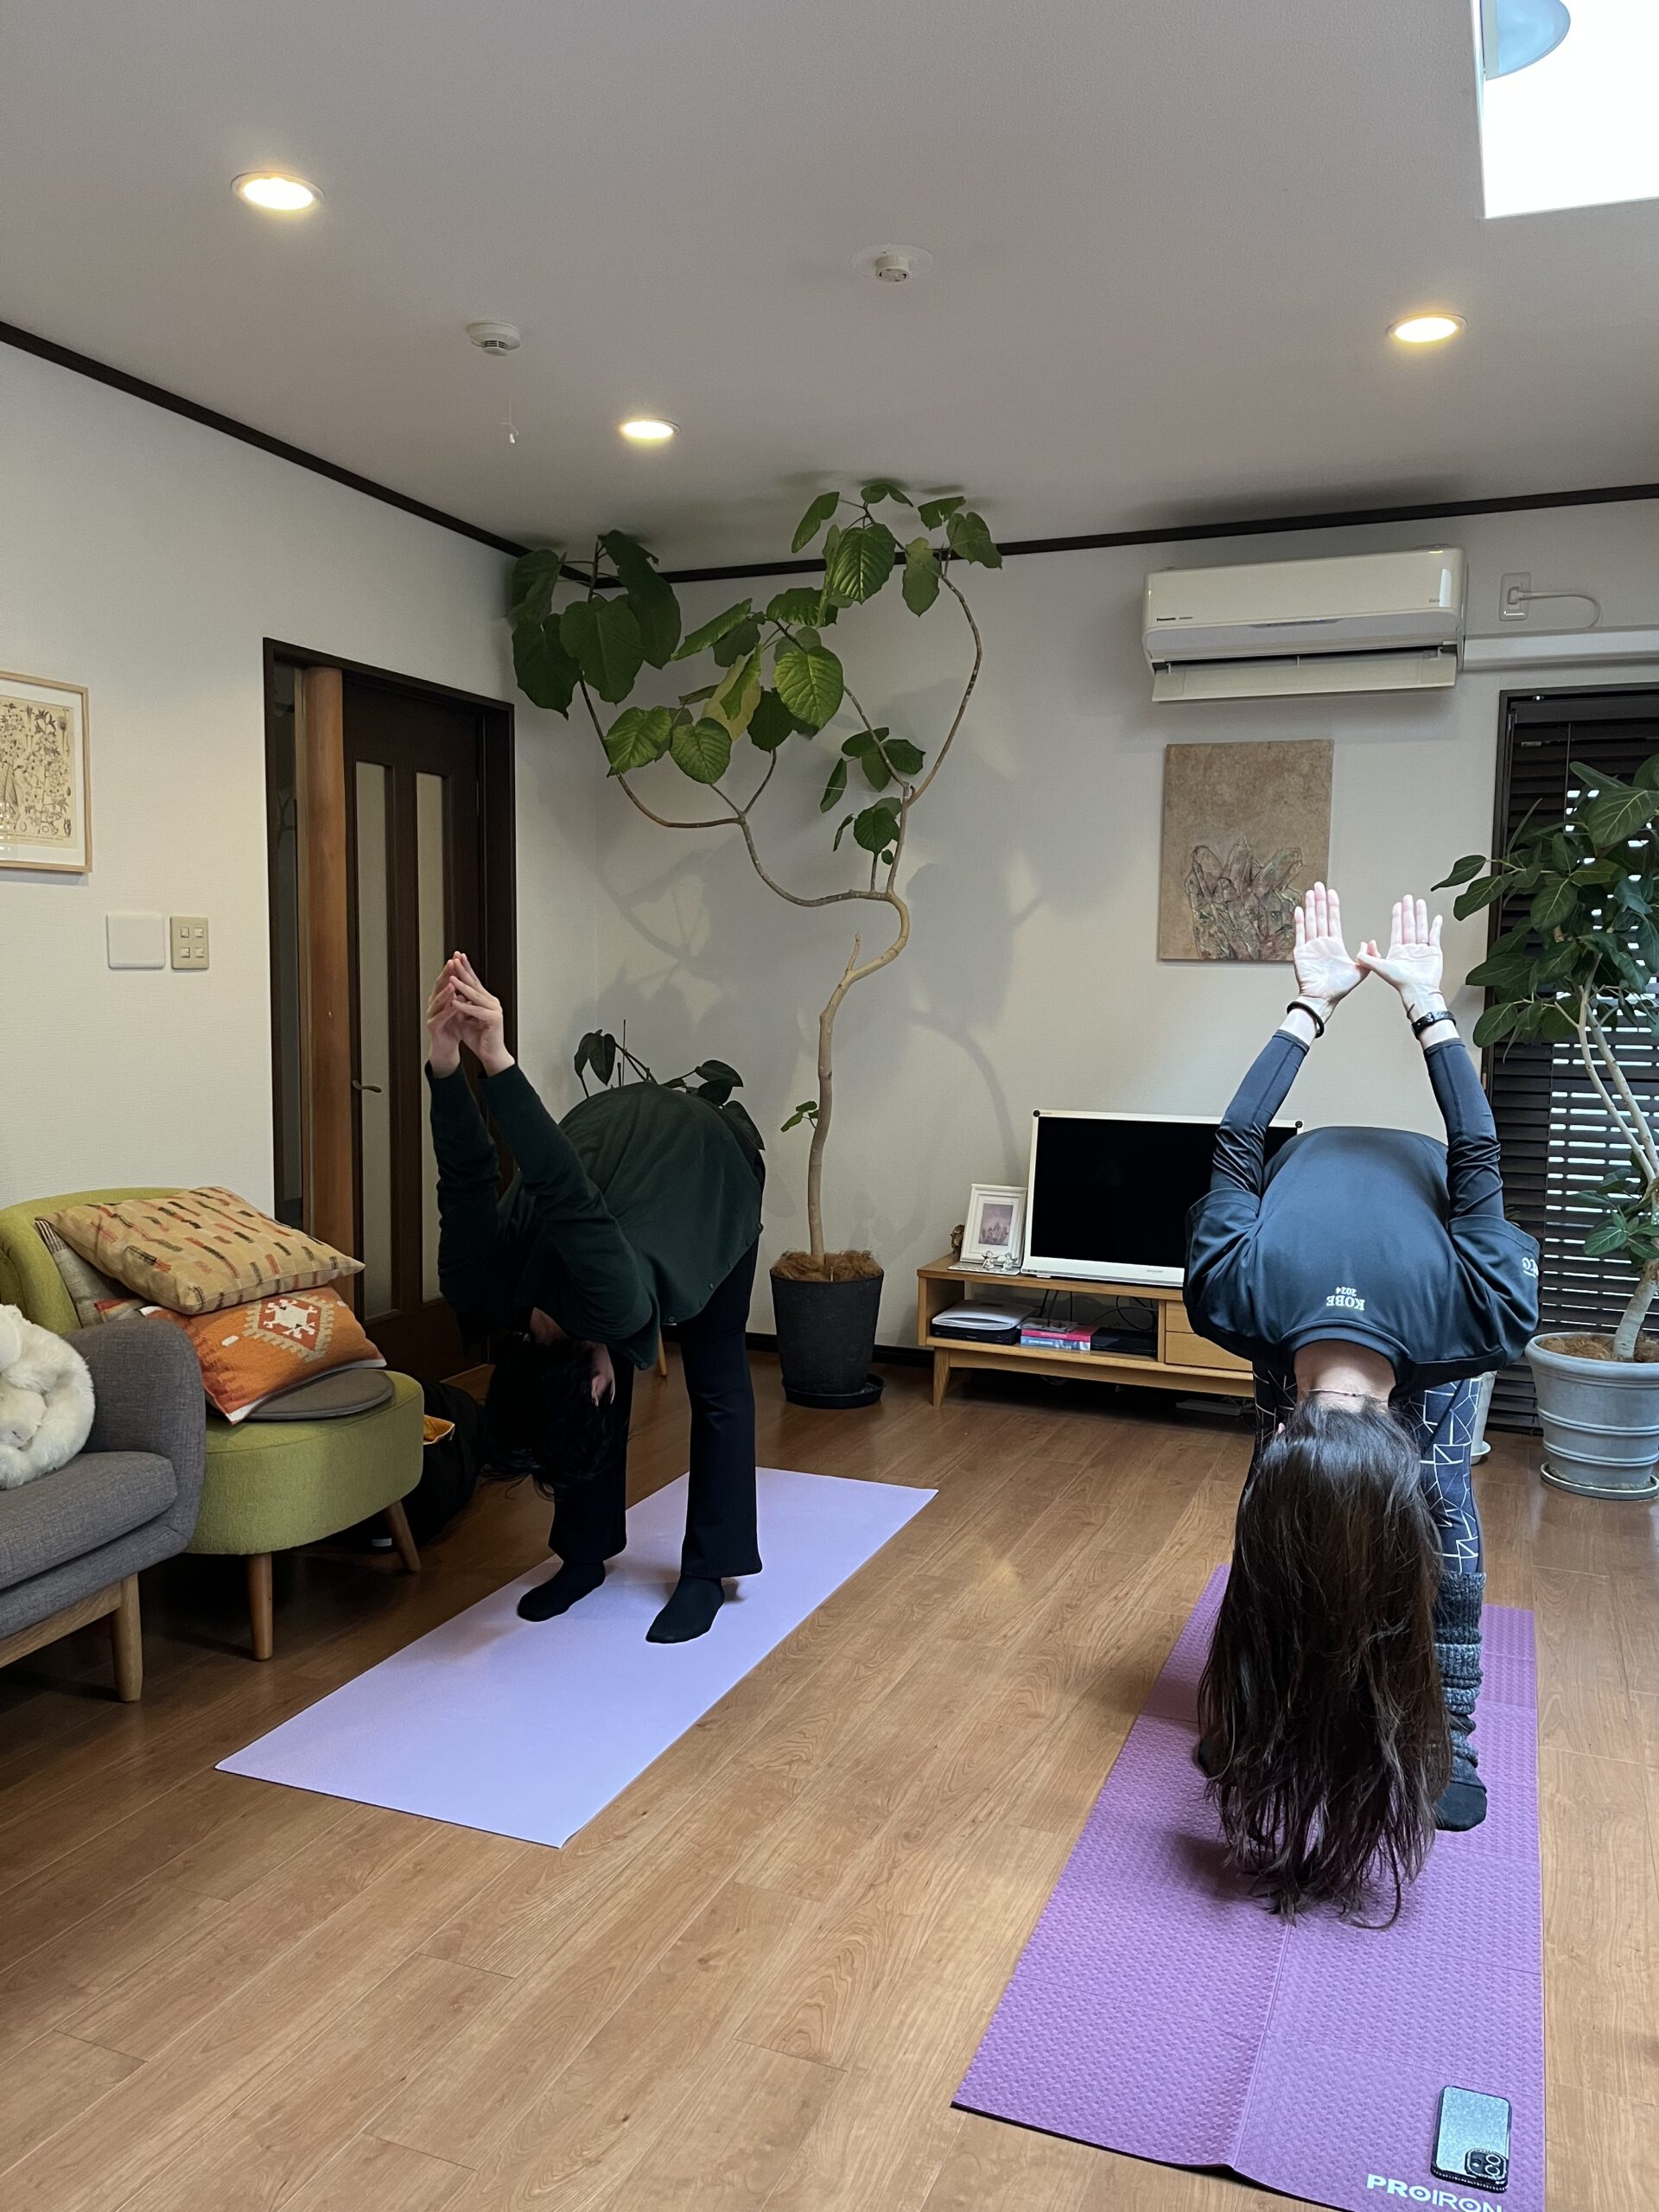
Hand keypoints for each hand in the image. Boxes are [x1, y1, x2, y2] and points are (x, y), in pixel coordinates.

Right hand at [425, 960, 464, 1077]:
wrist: (447, 1047)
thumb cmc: (453, 1027)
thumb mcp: (459, 1008)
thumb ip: (462, 995)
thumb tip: (469, 979)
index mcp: (441, 998)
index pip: (446, 979)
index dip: (452, 968)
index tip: (458, 956)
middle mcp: (434, 1004)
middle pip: (439, 986)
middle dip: (446, 974)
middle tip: (452, 962)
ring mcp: (431, 1015)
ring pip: (438, 1001)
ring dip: (445, 991)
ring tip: (452, 983)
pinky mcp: (433, 1027)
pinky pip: (441, 1017)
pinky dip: (448, 1011)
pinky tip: (455, 1005)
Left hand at [448, 953, 513, 1076]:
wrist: (491, 1054)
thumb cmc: (479, 1038)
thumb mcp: (464, 1019)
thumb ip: (459, 1006)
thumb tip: (451, 995)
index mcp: (485, 1001)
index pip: (473, 982)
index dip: (464, 969)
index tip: (455, 958)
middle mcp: (492, 1002)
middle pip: (475, 984)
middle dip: (464, 971)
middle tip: (455, 958)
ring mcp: (494, 1010)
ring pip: (475, 996)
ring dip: (462, 986)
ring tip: (452, 977)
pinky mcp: (494, 1019)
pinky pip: (476, 1011)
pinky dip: (465, 1006)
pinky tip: (455, 1001)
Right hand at [1291, 883, 1362, 1011]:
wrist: (1323, 999)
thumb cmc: (1338, 989)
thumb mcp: (1360, 971)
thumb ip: (1366, 956)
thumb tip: (1370, 941)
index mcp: (1334, 945)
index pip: (1333, 920)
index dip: (1333, 907)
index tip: (1332, 893)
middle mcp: (1321, 943)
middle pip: (1320, 917)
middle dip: (1320, 901)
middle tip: (1319, 885)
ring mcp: (1310, 946)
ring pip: (1310, 921)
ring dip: (1310, 907)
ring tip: (1310, 893)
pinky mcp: (1301, 952)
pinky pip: (1300, 933)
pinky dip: (1299, 922)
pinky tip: (1299, 910)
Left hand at [1357, 894, 1444, 1015]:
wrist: (1418, 990)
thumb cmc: (1401, 983)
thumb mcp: (1380, 968)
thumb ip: (1367, 959)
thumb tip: (1358, 950)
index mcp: (1398, 951)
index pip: (1397, 929)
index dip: (1397, 916)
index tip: (1397, 905)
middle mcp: (1410, 949)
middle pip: (1409, 925)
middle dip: (1408, 911)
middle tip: (1408, 898)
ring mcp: (1422, 950)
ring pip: (1422, 927)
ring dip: (1421, 915)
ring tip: (1420, 903)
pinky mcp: (1434, 952)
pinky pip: (1435, 936)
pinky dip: (1436, 927)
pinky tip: (1436, 918)